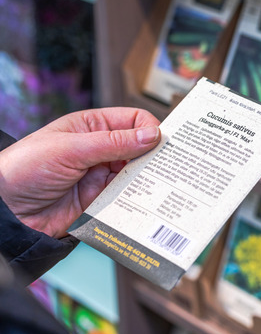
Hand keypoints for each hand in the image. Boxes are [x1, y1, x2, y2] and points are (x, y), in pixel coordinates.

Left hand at [0, 108, 160, 238]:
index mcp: (91, 127)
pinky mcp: (100, 201)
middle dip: (155, 156)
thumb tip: (152, 135)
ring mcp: (101, 176)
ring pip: (137, 174)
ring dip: (149, 179)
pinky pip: (127, 198)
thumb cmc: (24, 169)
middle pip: (141, 148)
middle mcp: (100, 150)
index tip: (161, 143)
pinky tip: (146, 202)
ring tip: (162, 185)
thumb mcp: (70, 149)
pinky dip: (139, 200)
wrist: (5, 212)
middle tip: (172, 166)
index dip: (150, 129)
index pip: (133, 121)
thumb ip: (113, 143)